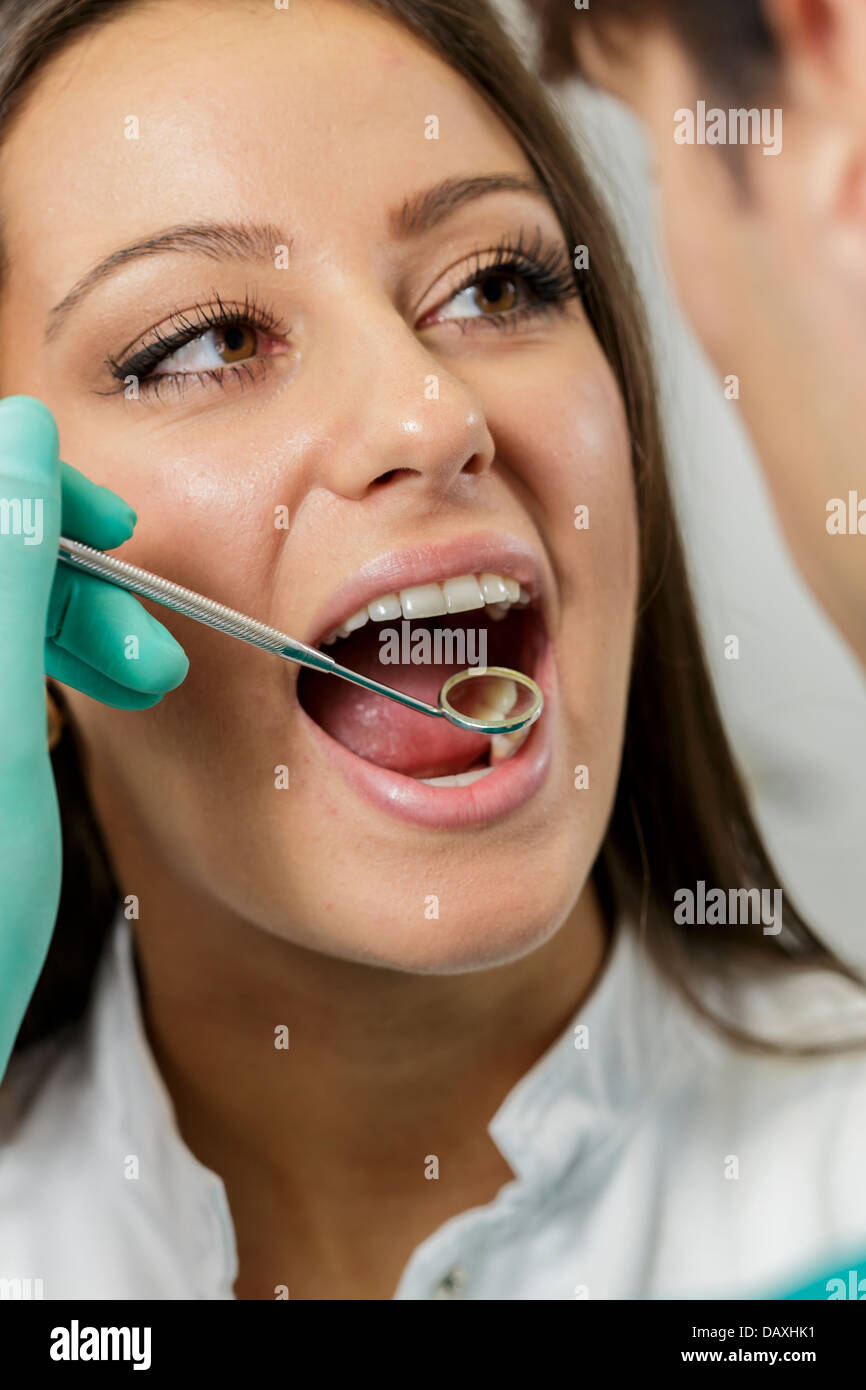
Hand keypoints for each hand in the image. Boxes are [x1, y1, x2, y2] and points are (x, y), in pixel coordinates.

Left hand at [0, 395, 187, 1077]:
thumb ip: (4, 575)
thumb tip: (21, 437)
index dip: (41, 496)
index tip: (120, 529)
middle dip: (77, 584)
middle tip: (146, 646)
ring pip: (2, 614)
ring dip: (78, 628)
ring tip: (143, 681)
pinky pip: (2, 664)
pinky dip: (56, 670)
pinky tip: (95, 702)